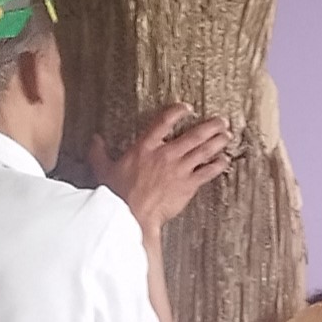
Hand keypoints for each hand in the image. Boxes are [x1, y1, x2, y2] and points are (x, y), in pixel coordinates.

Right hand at [89, 104, 231, 233]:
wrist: (131, 213)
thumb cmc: (117, 194)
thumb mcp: (103, 168)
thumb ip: (99, 152)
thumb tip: (95, 140)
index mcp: (145, 147)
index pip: (163, 122)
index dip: (177, 113)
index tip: (187, 108)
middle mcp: (165, 154)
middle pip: (193, 135)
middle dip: (209, 127)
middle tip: (221, 122)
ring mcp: (179, 169)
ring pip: (203, 151)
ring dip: (217, 142)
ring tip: (226, 135)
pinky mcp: (187, 185)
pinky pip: (207, 172)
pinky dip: (217, 166)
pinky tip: (224, 161)